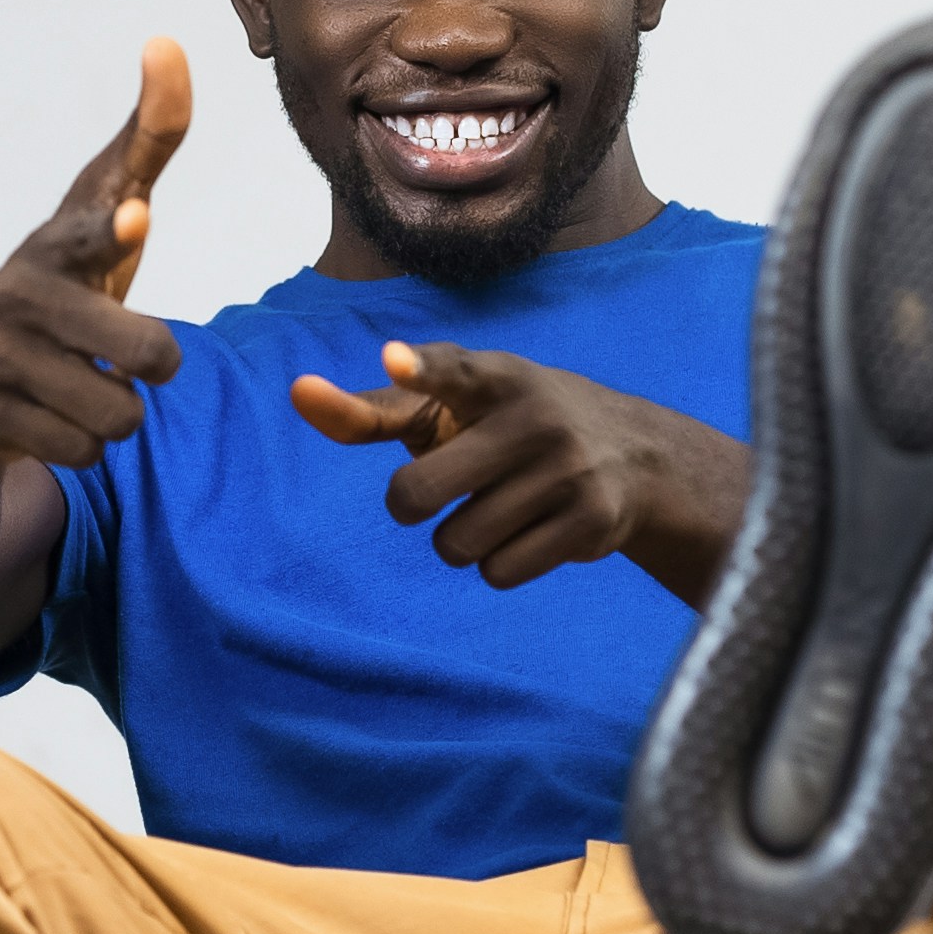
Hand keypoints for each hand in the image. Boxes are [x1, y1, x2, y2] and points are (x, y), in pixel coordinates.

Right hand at [0, 39, 193, 467]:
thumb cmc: (60, 278)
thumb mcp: (100, 210)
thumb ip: (147, 138)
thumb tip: (167, 42)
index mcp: (54, 244)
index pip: (88, 232)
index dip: (112, 229)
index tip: (133, 219)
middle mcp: (18, 297)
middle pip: (145, 354)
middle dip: (153, 362)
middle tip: (121, 348)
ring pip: (120, 414)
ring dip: (114, 408)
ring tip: (77, 381)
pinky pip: (84, 453)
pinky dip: (80, 443)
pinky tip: (48, 416)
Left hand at [290, 341, 751, 602]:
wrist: (635, 455)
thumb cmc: (505, 427)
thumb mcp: (452, 408)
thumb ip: (375, 409)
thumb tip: (297, 394)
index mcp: (495, 376)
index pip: (453, 369)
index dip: (421, 368)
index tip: (395, 360)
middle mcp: (534, 417)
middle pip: (419, 494)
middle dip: (410, 505)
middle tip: (436, 490)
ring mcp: (568, 470)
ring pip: (457, 544)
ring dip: (460, 541)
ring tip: (498, 508)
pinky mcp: (592, 521)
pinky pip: (499, 573)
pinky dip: (498, 564)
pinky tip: (528, 532)